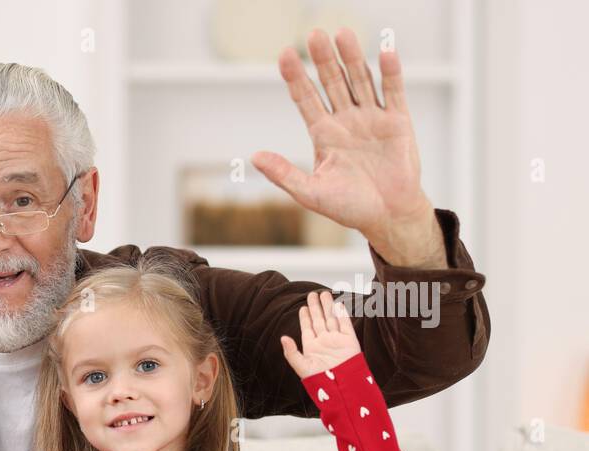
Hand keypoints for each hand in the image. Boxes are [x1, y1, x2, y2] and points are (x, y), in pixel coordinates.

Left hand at [251, 29, 439, 260]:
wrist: (387, 216)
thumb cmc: (348, 207)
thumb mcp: (310, 193)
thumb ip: (284, 174)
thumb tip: (254, 157)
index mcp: (323, 134)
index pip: (306, 98)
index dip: (295, 78)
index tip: (284, 56)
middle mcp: (346, 120)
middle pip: (332, 82)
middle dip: (323, 59)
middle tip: (313, 34)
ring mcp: (372, 118)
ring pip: (360, 80)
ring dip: (352, 58)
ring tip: (343, 33)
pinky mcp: (398, 121)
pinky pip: (393, 92)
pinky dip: (390, 73)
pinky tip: (384, 53)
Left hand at [281, 290, 360, 378]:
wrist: (341, 387)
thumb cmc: (321, 381)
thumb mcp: (302, 367)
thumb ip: (291, 352)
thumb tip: (283, 338)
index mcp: (312, 347)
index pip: (307, 328)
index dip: (305, 317)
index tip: (303, 307)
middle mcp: (324, 342)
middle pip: (319, 320)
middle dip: (315, 307)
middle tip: (312, 294)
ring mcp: (337, 340)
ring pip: (331, 319)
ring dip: (327, 307)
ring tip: (324, 294)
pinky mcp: (349, 341)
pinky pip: (345, 324)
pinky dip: (342, 314)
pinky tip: (337, 305)